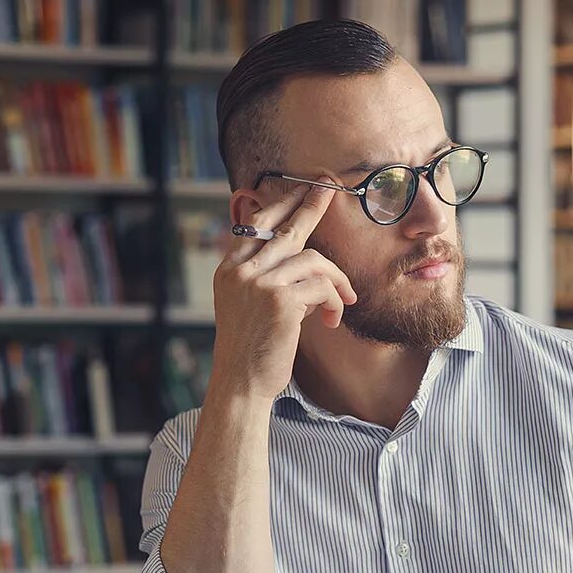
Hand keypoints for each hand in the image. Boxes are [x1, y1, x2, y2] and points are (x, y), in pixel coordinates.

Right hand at [208, 182, 357, 405]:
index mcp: (229, 269)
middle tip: (331, 189)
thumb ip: (268, 279)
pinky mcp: (281, 301)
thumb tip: (307, 263)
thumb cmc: (250, 349)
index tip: (301, 190)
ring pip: (313, 260)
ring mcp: (259, 284)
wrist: (241, 384)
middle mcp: (241, 271)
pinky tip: (332, 319)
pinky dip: (334, 302)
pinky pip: (322, 288)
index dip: (281, 204)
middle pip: (285, 229)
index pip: (256, 224)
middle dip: (311, 207)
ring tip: (343, 301)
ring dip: (336, 280)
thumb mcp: (249, 306)